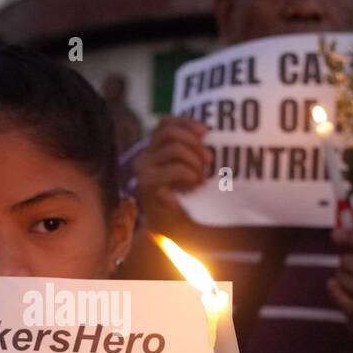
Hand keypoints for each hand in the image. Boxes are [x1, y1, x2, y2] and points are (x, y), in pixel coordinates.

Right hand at [130, 116, 209, 232]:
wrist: (171, 230)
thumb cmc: (183, 198)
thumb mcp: (188, 168)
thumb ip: (190, 149)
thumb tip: (206, 133)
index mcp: (152, 148)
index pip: (166, 122)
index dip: (187, 122)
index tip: (206, 132)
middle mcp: (144, 155)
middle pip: (169, 132)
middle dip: (194, 142)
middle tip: (209, 160)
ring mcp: (143, 169)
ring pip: (173, 148)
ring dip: (194, 161)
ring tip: (201, 177)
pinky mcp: (147, 184)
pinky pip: (175, 169)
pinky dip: (190, 174)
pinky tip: (195, 185)